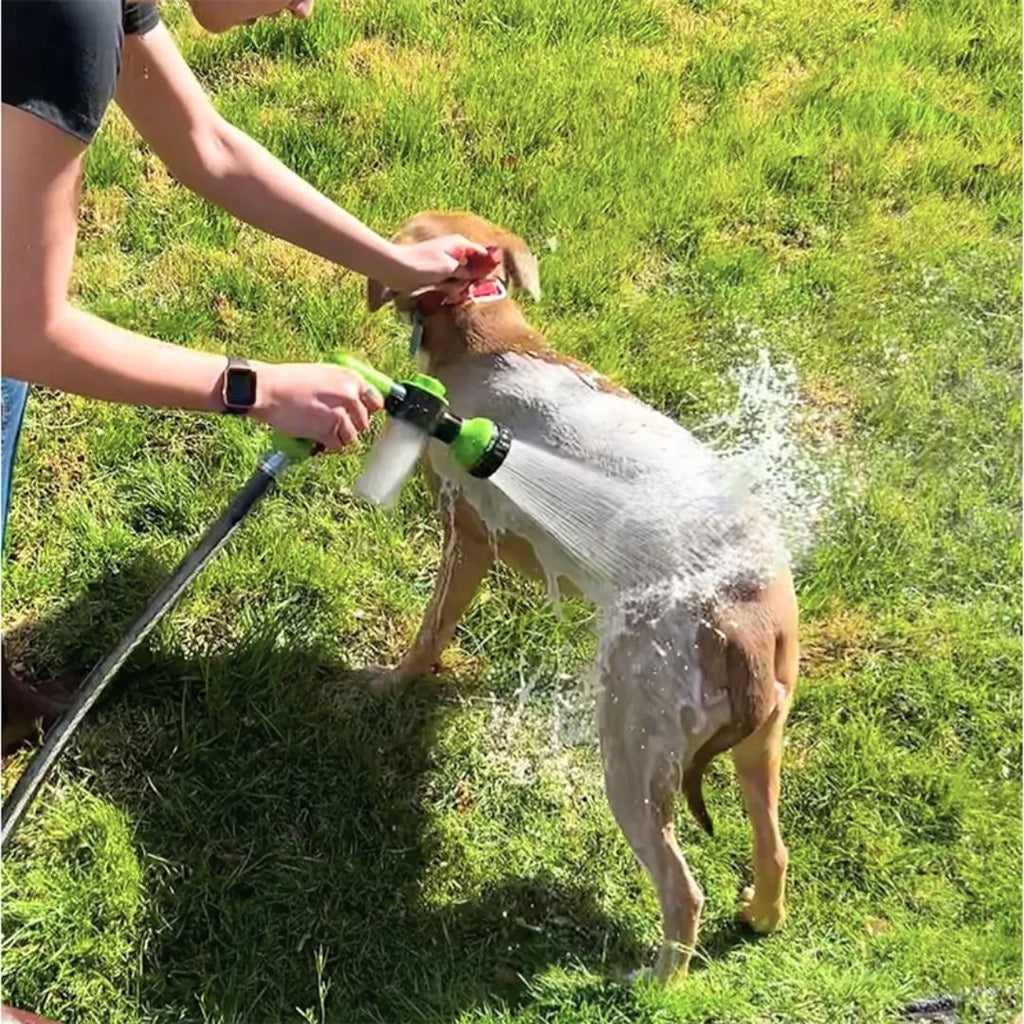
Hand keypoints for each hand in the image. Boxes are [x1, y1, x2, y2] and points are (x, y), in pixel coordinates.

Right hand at [249, 362, 383, 452]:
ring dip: (340, 438)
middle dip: (351, 426)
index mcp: (350, 378)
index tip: (360, 416)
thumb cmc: (288, 380)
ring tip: (324, 433)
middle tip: (335, 426)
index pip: (376, 401)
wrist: (267, 390)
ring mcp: (340, 414)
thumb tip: (354, 401)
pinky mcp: (327, 431)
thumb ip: (341, 387)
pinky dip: (329, 447)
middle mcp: (350, 395)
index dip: (368, 411)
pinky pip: (338, 446)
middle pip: (364, 422)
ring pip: (353, 437)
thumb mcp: (322, 374)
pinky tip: (318, 440)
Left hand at [379, 234, 490, 293]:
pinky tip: (449, 295)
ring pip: (462, 276)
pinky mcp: (437, 273)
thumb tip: (482, 272)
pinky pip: (450, 282)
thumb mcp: (449, 268)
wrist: (396, 269)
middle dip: (474, 279)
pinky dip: (451, 288)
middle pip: (473, 266)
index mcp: (459, 244)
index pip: (482, 253)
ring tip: (456, 293)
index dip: (488, 266)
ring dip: (461, 286)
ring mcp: (445, 262)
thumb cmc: (423, 264)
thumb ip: (468, 271)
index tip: (492, 279)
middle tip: (472, 290)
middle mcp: (454, 251)